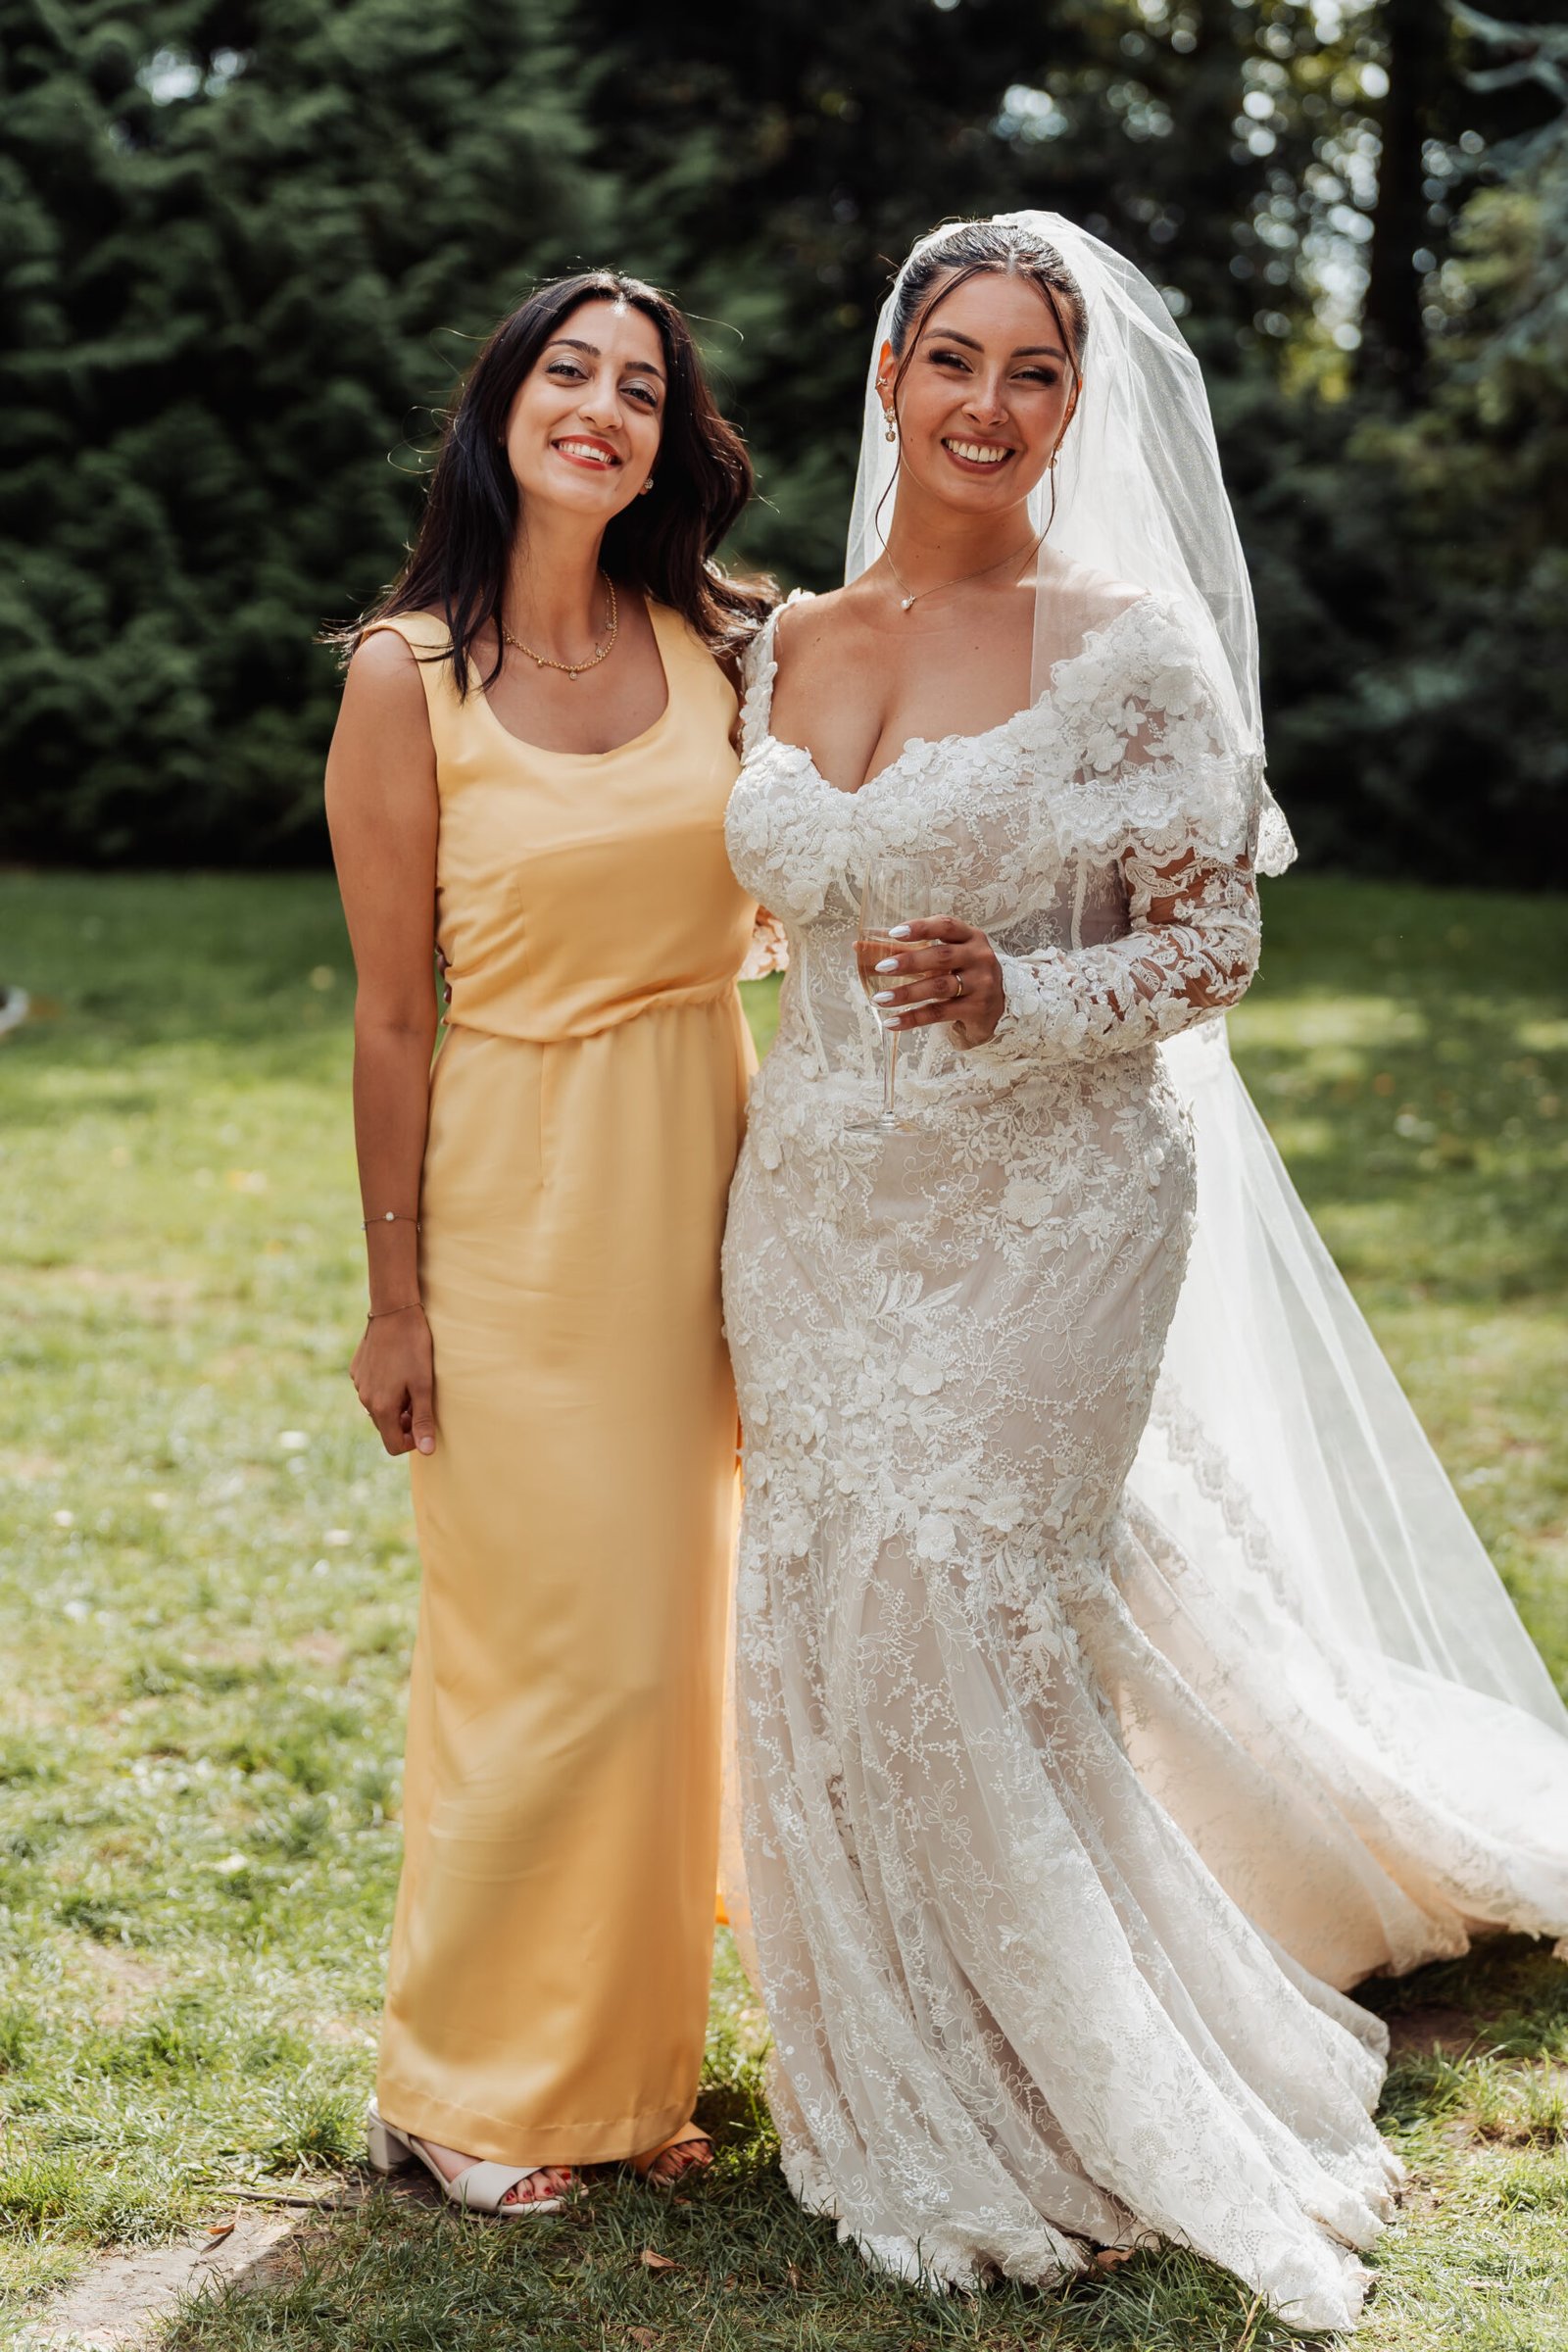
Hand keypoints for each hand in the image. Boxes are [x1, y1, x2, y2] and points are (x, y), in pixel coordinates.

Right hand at [350, 1308, 436, 1456]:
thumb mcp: (424, 1385)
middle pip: (385, 1426)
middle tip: (422, 1400)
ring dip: (395, 1404)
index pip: (393, 1445)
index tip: (425, 1425)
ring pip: (377, 1407)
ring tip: (411, 1382)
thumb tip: (427, 1451)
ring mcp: (358, 1384)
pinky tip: (397, 1368)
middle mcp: (365, 1399)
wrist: (394, 1312)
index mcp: (381, 1407)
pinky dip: (384, 1387)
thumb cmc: (413, 1348)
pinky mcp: (356, 1369)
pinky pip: (370, 1389)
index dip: (412, 1442)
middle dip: (404, 1422)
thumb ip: (423, 1420)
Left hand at [868, 918, 1004, 1046]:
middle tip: (881, 967)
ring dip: (906, 993)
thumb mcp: (946, 955)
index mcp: (970, 937)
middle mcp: (979, 957)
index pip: (946, 925)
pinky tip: (892, 1022)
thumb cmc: (964, 973)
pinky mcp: (977, 1009)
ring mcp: (981, 984)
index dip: (920, 927)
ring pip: (939, 987)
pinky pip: (939, 1013)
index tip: (893, 933)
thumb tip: (863, 944)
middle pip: (942, 956)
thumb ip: (911, 948)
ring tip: (880, 999)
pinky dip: (913, 1018)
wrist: (999, 1004)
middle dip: (909, 961)